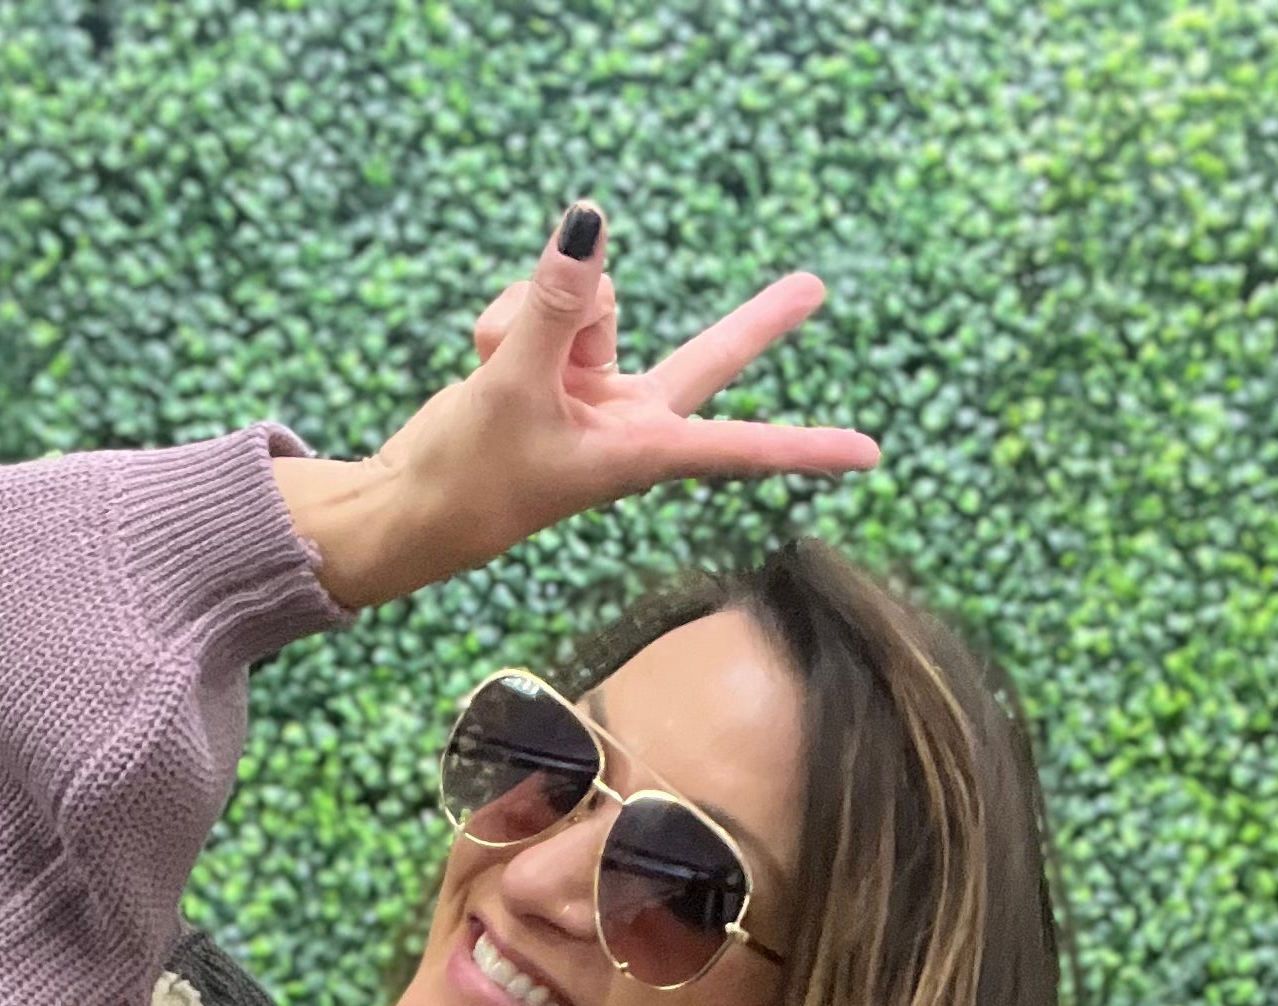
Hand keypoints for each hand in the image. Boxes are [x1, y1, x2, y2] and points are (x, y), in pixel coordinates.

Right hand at [272, 201, 878, 609]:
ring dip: (538, 320)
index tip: (869, 456)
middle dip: (759, 325)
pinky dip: (509, 325)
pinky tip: (489, 361)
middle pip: (707, 357)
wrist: (409, 507)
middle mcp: (629, 418)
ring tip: (503, 370)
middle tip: (818, 290)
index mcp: (640, 452)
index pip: (740, 446)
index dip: (804, 446)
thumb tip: (591, 225)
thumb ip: (556, 306)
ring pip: (592, 303)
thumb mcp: (514, 386)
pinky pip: (546, 304)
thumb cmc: (468, 479)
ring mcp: (594, 389)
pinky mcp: (556, 366)